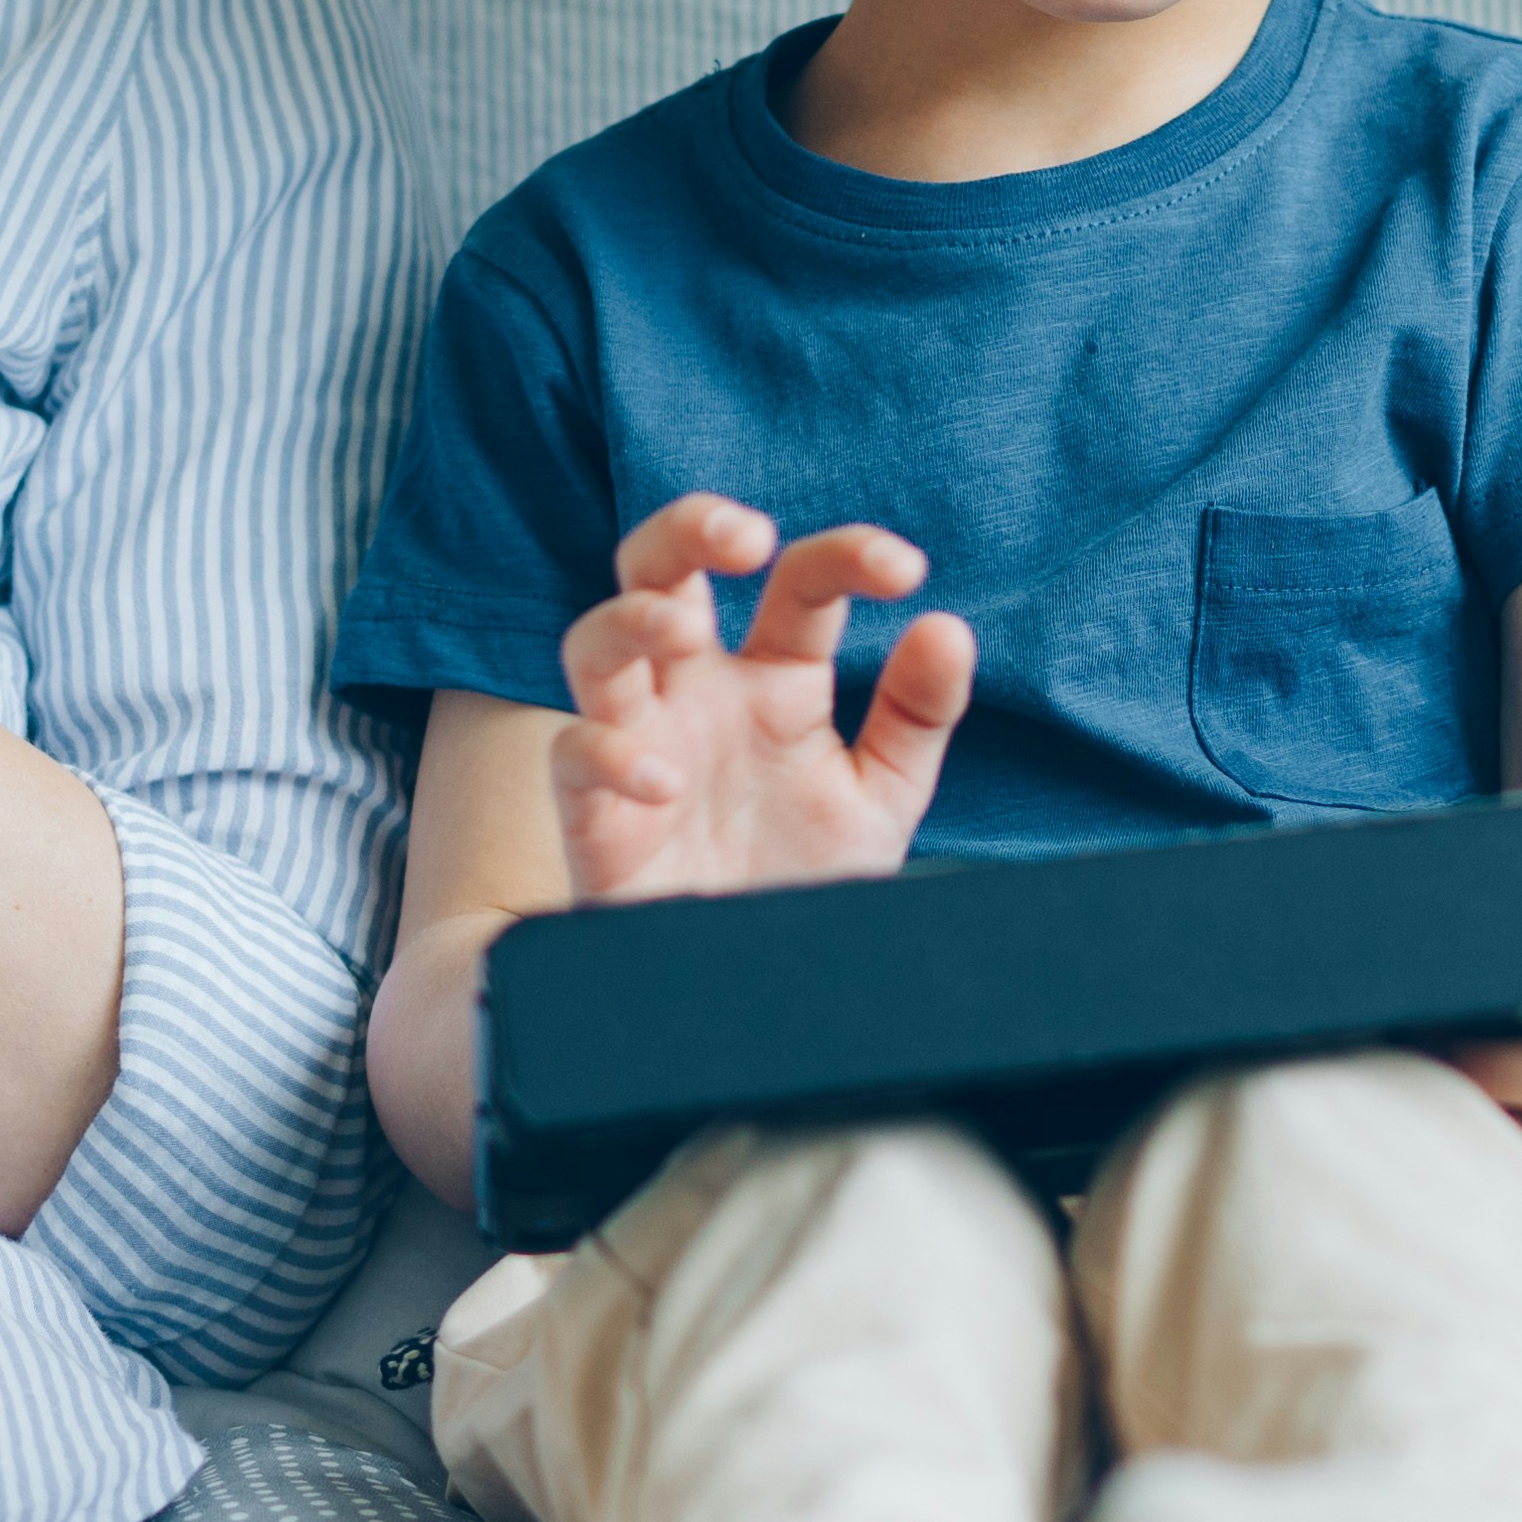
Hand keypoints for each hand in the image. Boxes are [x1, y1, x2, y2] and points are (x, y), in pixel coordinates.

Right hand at [547, 496, 975, 901]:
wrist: (754, 992)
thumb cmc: (804, 880)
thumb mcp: (882, 798)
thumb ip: (916, 715)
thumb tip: (948, 625)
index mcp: (773, 680)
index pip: (799, 585)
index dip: (846, 555)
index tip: (905, 570)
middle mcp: (698, 695)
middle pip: (660, 569)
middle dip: (690, 528)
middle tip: (748, 536)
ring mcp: (640, 744)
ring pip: (595, 642)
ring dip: (631, 619)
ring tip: (683, 632)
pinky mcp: (595, 816)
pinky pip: (572, 757)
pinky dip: (611, 756)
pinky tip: (666, 782)